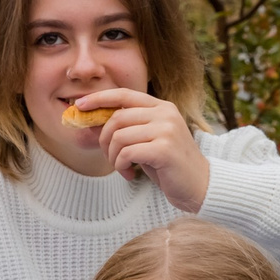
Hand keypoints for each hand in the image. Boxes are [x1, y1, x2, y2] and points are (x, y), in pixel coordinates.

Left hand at [76, 88, 210, 211]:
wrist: (199, 186)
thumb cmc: (169, 164)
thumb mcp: (147, 140)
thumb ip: (127, 128)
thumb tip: (91, 122)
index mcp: (162, 107)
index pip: (124, 94)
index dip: (99, 98)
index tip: (79, 105)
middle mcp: (165, 114)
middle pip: (117, 118)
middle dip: (104, 140)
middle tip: (110, 157)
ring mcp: (166, 130)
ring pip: (119, 137)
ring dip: (113, 157)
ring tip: (122, 168)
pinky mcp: (164, 149)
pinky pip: (127, 153)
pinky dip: (121, 166)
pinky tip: (130, 175)